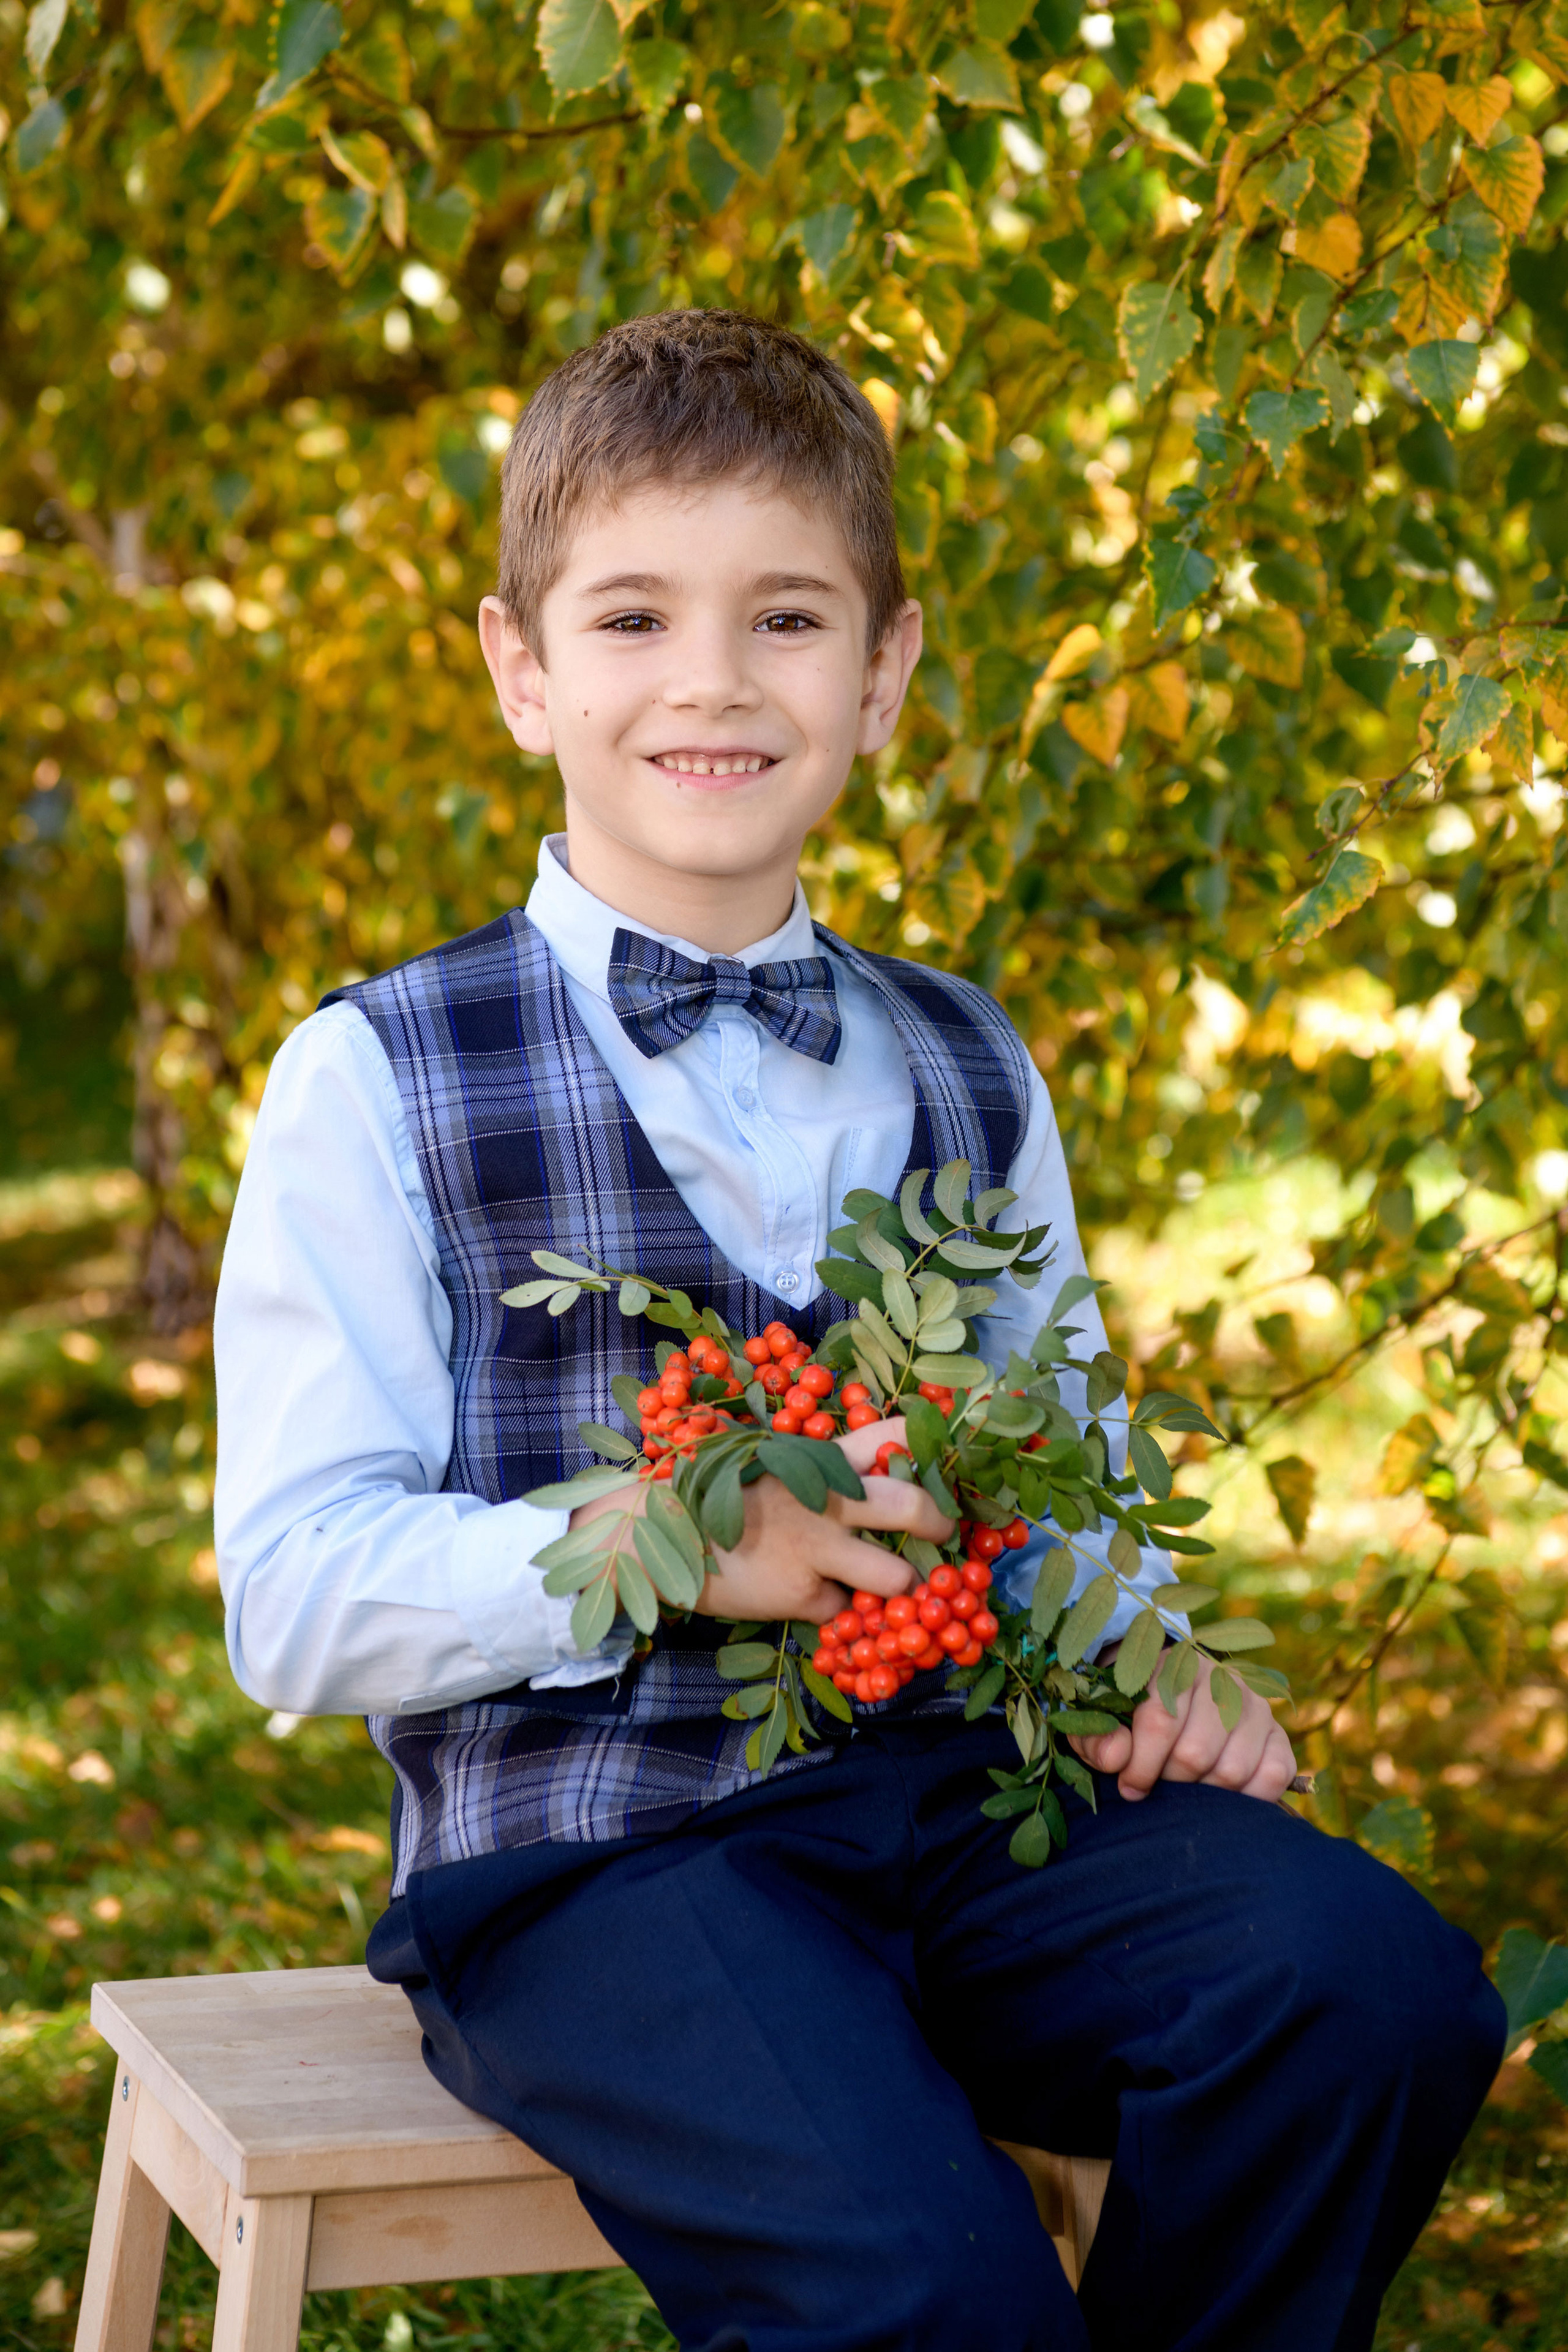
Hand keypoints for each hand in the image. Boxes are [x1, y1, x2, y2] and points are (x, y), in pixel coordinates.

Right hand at [698, 1416, 951, 1622]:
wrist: (666, 1533)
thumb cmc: (725, 1496)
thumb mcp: (775, 1463)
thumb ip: (824, 1467)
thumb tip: (884, 1473)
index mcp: (821, 1457)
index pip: (893, 1434)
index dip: (932, 1446)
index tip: (946, 1463)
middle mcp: (825, 1497)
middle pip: (912, 1506)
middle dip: (941, 1523)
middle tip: (944, 1533)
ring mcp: (815, 1547)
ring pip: (896, 1576)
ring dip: (903, 1585)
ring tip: (896, 1586)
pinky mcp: (800, 1594)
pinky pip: (845, 1611)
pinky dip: (838, 1610)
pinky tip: (815, 1598)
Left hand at [1067, 1645, 1296, 1802]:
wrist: (1172, 1696)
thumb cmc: (1129, 1714)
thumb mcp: (1101, 1720)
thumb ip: (1097, 1737)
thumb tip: (1116, 1758)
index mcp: (1173, 1663)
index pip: (1160, 1721)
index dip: (1141, 1764)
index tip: (1128, 1787)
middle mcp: (1221, 1678)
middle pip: (1195, 1752)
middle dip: (1170, 1780)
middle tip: (1160, 1783)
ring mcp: (1255, 1704)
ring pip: (1232, 1770)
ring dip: (1203, 1793)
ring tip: (1187, 1785)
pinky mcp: (1278, 1733)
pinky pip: (1273, 1775)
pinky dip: (1247, 1798)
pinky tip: (1222, 1797)